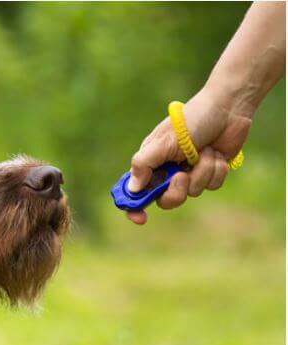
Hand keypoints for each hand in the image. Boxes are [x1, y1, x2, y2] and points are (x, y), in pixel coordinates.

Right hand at [126, 87, 250, 224]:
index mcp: (150, 162)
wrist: (227, 109)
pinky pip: (211, 186)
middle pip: (166, 200)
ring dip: (202, 172)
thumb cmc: (191, 120)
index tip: (140, 218)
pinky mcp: (209, 173)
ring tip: (205, 151)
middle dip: (177, 190)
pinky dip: (216, 170)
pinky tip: (216, 153)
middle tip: (182, 175)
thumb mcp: (163, 141)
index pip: (135, 191)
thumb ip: (144, 164)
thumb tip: (132, 189)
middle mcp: (167, 170)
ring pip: (192, 192)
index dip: (134, 206)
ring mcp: (189, 173)